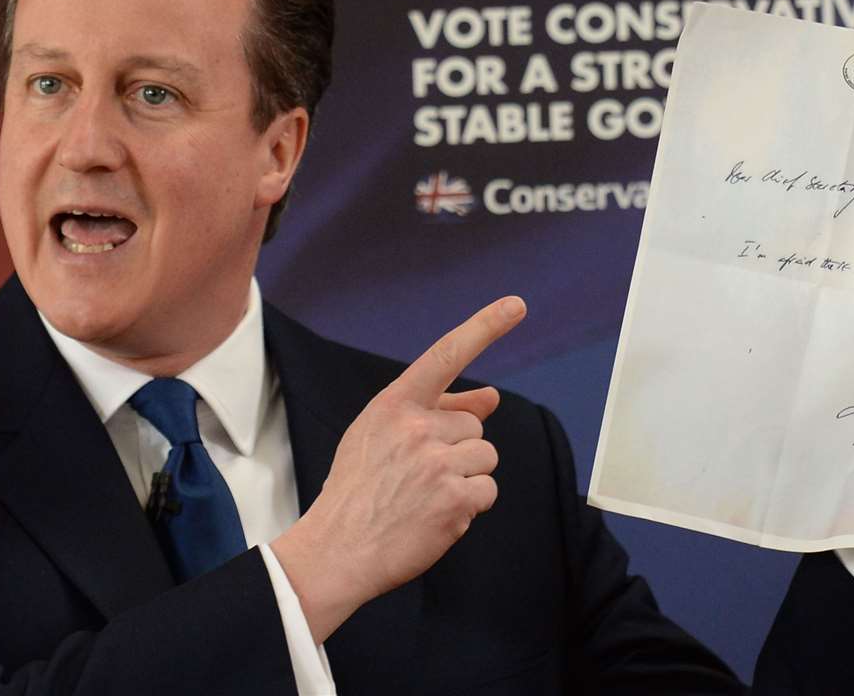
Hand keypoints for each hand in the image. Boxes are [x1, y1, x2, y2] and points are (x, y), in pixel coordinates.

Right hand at [271, 296, 525, 642]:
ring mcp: (437, 464)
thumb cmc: (360, 488)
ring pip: (485, 458)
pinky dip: (469, 506)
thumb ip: (435, 412)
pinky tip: (436, 516)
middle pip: (473, 427)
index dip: (484, 327)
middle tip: (418, 476)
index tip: (515, 305)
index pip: (445, 355)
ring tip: (426, 496)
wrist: (338, 547)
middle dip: (457, 450)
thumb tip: (490, 397)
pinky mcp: (455, 500)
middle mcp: (417, 427)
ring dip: (466, 478)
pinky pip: (487, 491)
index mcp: (394, 404)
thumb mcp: (381, 436)